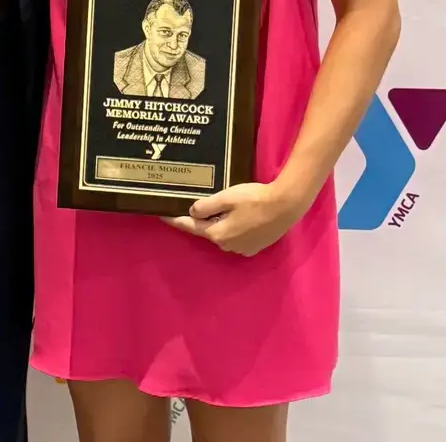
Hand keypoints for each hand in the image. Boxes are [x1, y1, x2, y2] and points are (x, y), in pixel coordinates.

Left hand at [161, 182, 307, 256]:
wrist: (285, 206)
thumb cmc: (255, 199)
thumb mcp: (227, 197)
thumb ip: (206, 206)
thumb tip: (192, 212)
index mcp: (217, 233)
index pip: (190, 227)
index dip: (174, 220)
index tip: (160, 215)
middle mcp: (227, 245)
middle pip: (207, 231)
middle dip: (200, 220)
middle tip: (193, 206)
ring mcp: (242, 249)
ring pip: (222, 234)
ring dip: (218, 224)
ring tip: (219, 209)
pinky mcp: (254, 247)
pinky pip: (235, 238)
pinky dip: (232, 228)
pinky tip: (237, 217)